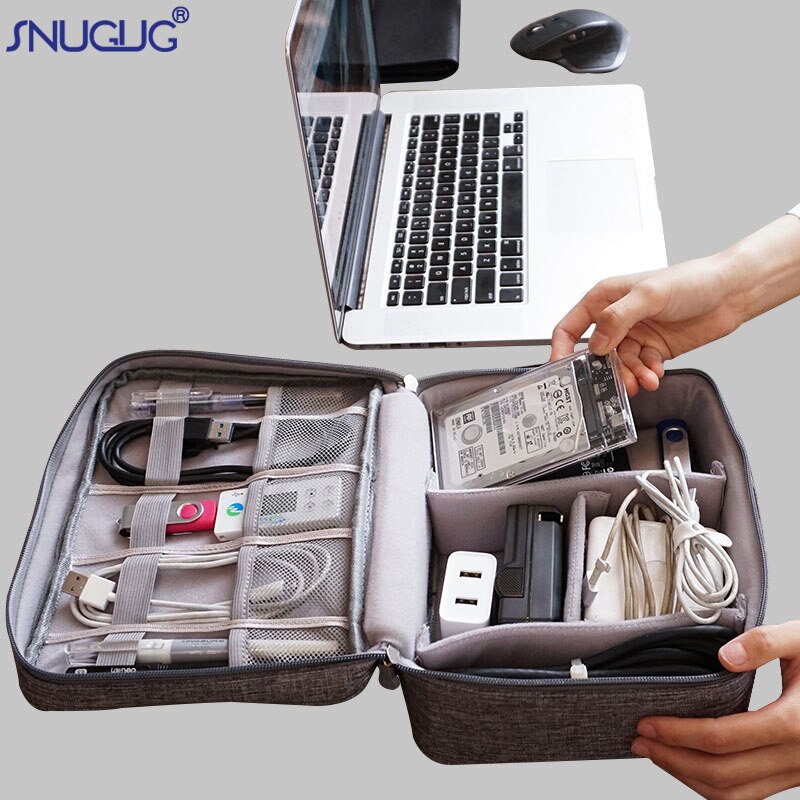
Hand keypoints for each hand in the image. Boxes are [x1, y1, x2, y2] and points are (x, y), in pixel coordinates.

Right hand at [550, 214, 799, 395]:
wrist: (731, 293)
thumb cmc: (692, 280)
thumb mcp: (649, 294)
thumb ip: (617, 319)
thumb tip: (596, 344)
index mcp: (605, 299)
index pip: (571, 327)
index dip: (561, 348)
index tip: (560, 368)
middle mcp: (617, 318)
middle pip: (596, 353)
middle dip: (604, 370)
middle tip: (612, 383)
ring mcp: (635, 335)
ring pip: (620, 365)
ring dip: (630, 375)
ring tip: (644, 379)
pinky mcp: (653, 349)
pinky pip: (641, 369)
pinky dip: (647, 374)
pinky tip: (656, 373)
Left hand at [632, 622, 799, 798]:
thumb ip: (765, 642)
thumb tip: (725, 655)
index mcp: (796, 722)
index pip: (724, 738)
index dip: (679, 733)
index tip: (648, 722)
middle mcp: (798, 756)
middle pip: (723, 773)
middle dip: (673, 759)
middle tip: (640, 739)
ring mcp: (797, 771)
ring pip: (736, 794)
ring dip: (688, 778)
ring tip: (656, 753)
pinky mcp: (795, 774)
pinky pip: (751, 793)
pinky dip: (715, 786)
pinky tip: (690, 764)